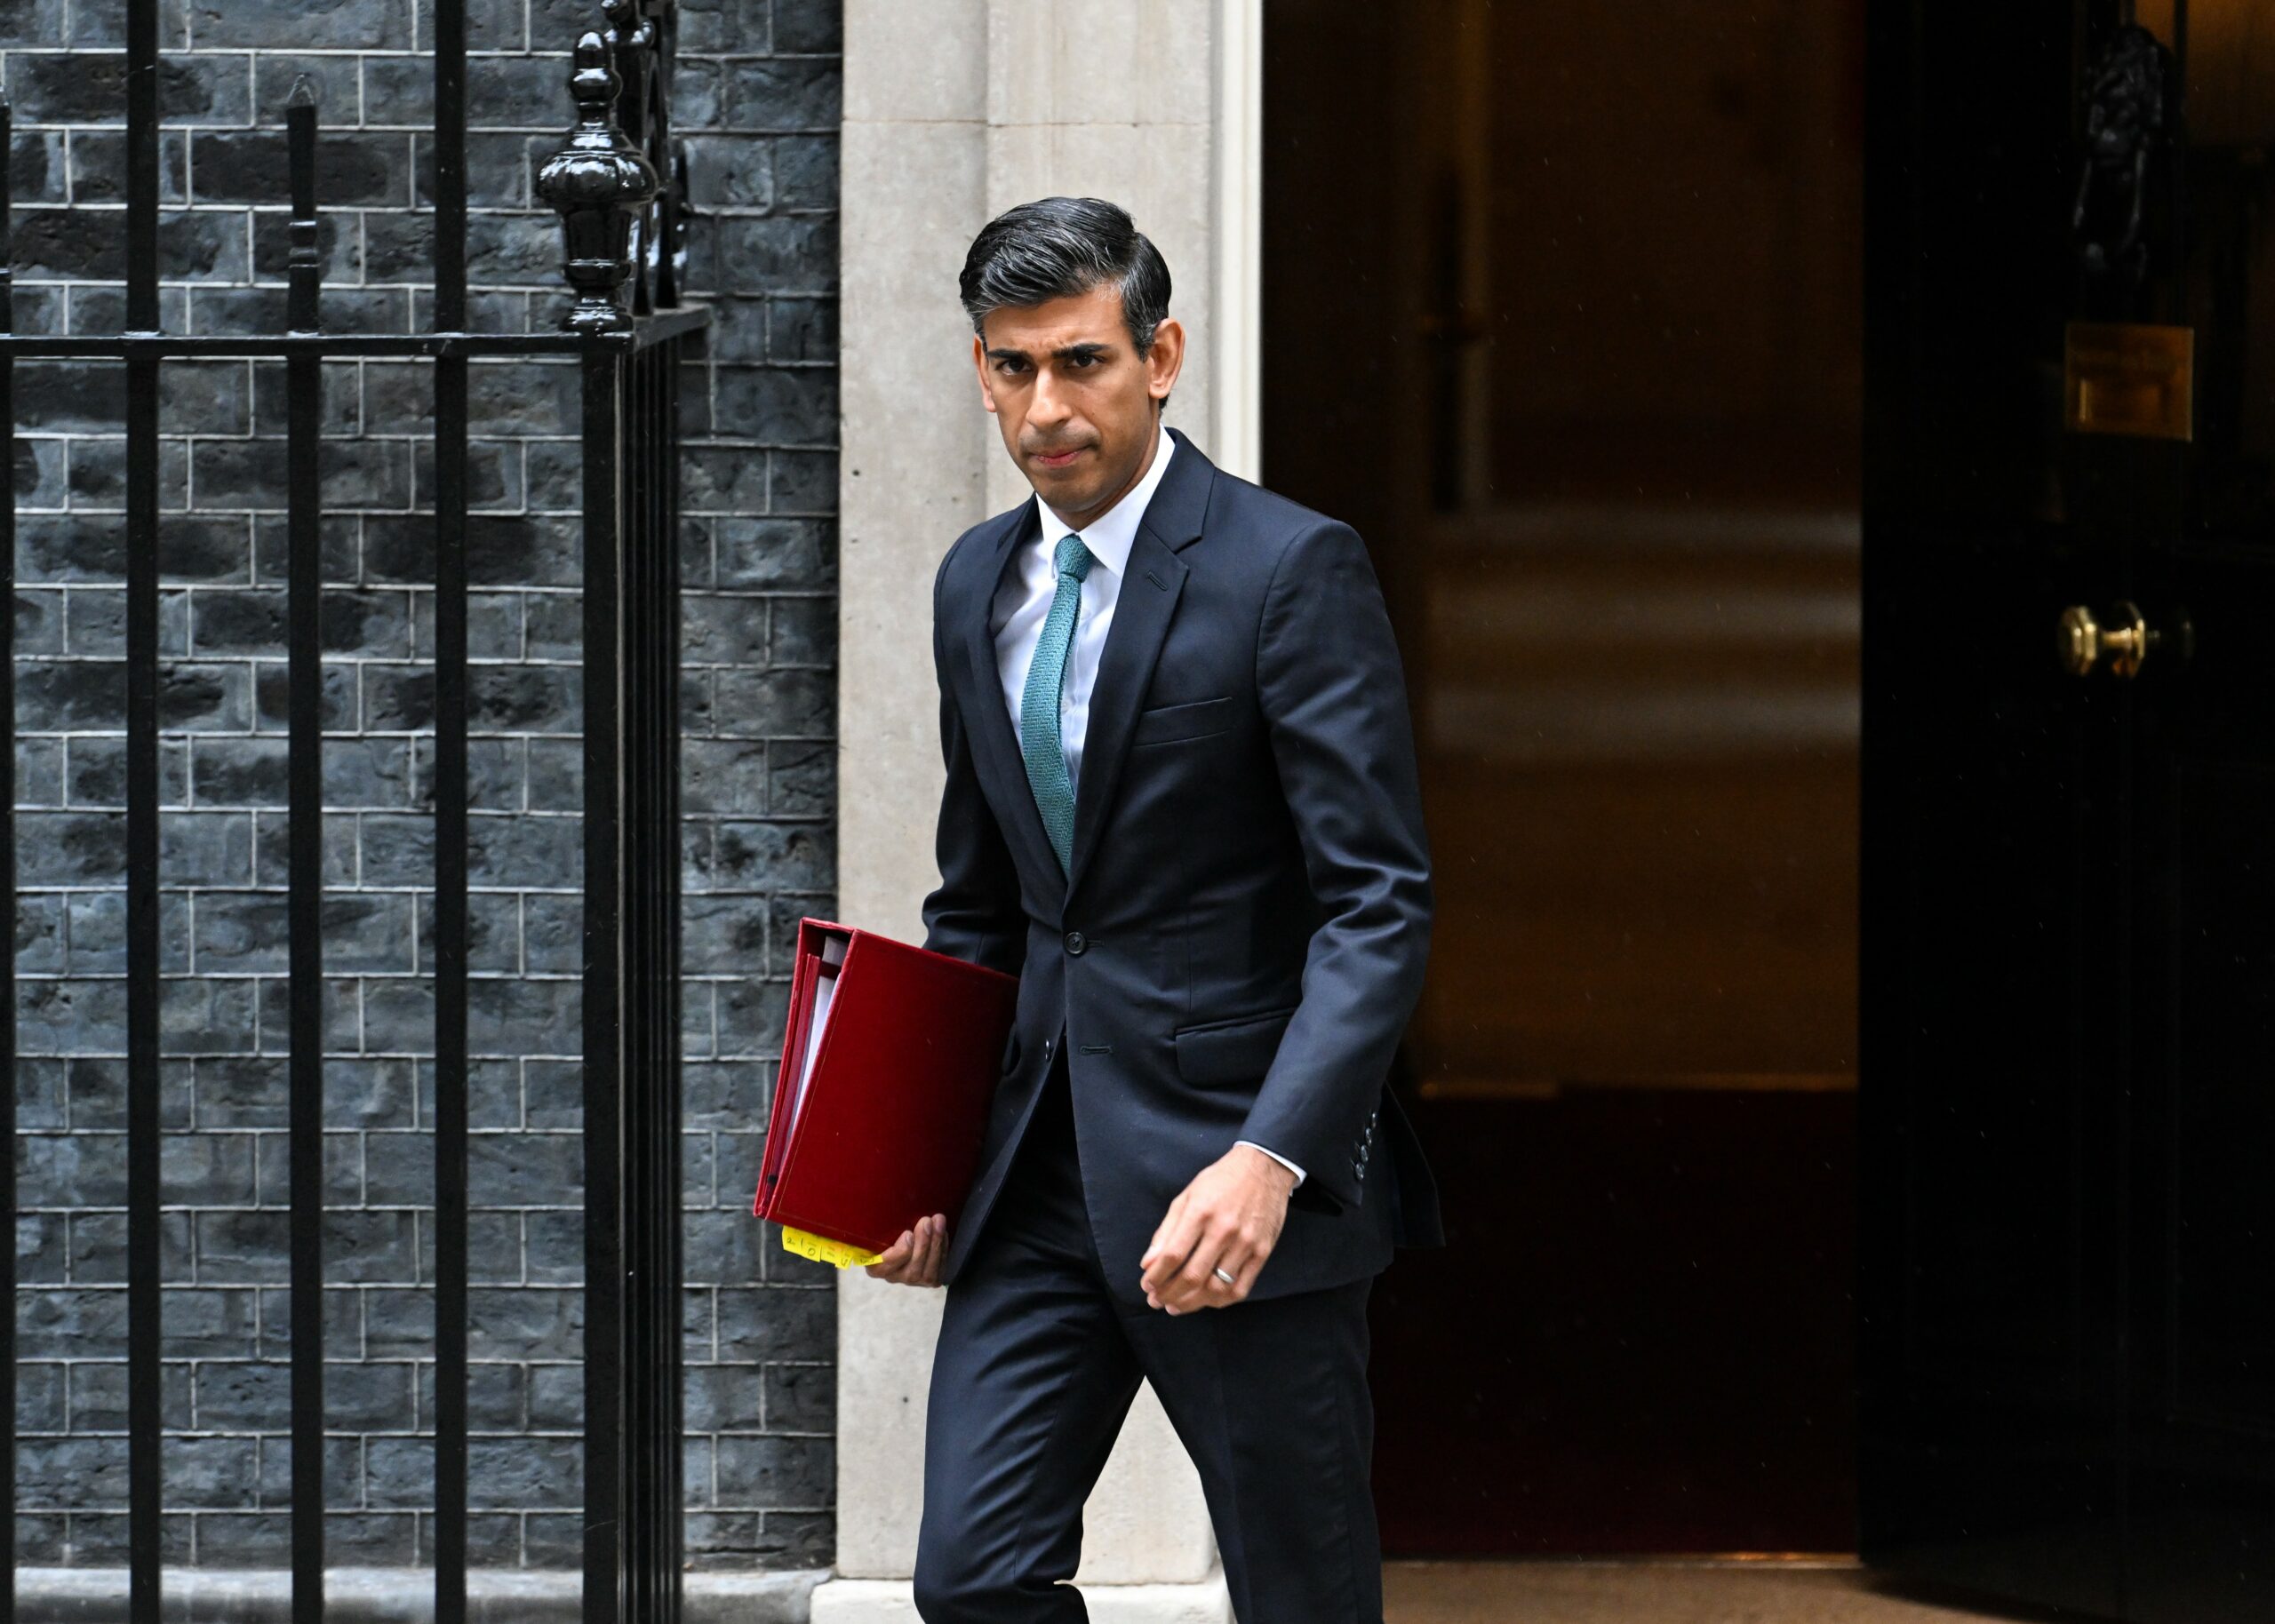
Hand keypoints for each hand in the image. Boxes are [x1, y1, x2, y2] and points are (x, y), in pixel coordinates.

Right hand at [864, 1212, 948, 1286]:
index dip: (898, 1254)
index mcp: (875, 1265)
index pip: (883, 1266)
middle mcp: (893, 1277)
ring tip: (938, 1222)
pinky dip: (943, 1249)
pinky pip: (939, 1269)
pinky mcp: (930, 1280)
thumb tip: (872, 1204)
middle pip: (910, 1271)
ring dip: (935, 1244)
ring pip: (927, 1273)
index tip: (908, 1234)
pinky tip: (943, 1232)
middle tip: (926, 1221)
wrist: (911, 1234)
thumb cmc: (891, 1228)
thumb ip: (878, 1223)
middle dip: (922, 1244)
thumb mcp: (882, 1225)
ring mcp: (913, 1281)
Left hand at [1138, 1144, 1296, 1312]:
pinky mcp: (1262, 1252)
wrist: (1264, 1168)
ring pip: (1215, 1288)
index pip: (1173, 1255)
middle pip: (1192, 1276)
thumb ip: (1166, 1231)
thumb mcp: (1187, 1196)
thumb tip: (1148, 1264)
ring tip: (1176, 1306)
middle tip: (1157, 1301)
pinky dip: (1219, 1301)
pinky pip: (1240, 1288)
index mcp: (1200, 1212)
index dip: (1156, 1276)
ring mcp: (1246, 1243)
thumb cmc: (1220, 1181)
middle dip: (1169, 1294)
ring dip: (1191, 1303)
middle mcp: (1224, 1230)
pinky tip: (1205, 1301)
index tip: (1147, 1285)